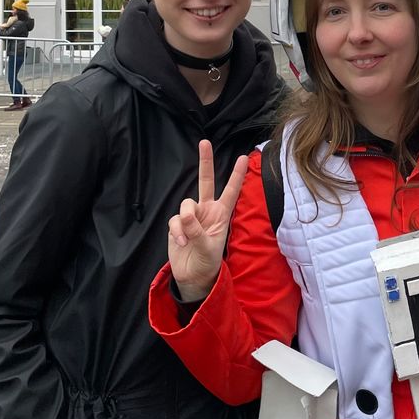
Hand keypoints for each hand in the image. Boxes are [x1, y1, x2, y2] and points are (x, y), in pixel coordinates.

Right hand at [167, 140, 246, 301]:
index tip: (244, 158)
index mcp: (222, 214)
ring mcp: (191, 215)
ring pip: (185, 204)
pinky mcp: (177, 223)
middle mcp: (207, 210)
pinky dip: (176, 231)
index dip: (236, 175)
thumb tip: (186, 214)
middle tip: (205, 142)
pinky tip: (181, 242)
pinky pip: (174, 219)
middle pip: (205, 181)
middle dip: (205, 161)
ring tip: (187, 239)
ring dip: (185, 221)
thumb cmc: (208, 262)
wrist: (193, 276)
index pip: (231, 191)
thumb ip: (197, 231)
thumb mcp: (208, 248)